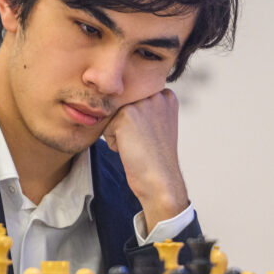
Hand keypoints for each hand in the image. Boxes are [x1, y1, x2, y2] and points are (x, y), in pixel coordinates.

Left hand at [103, 89, 188, 232]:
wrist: (161, 179)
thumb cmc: (157, 157)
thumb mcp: (160, 123)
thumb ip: (148, 107)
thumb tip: (118, 100)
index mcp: (166, 95)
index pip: (135, 102)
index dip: (139, 123)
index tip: (152, 137)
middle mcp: (156, 95)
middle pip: (124, 107)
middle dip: (129, 126)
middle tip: (146, 142)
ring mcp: (141, 104)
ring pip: (115, 117)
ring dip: (121, 134)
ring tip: (139, 145)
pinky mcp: (126, 115)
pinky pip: (107, 128)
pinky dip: (114, 142)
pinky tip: (132, 150)